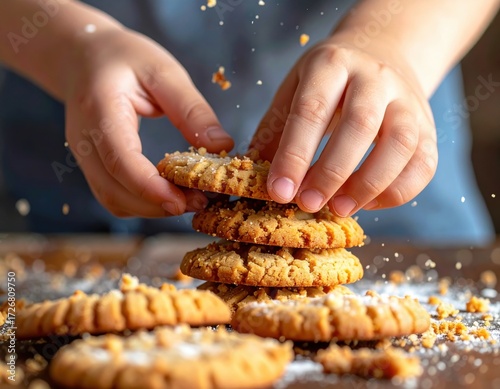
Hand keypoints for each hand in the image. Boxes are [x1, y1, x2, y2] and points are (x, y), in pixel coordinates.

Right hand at [64, 27, 233, 216]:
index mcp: (99, 110)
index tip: (184, 202)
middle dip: (158, 205)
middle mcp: (85, 140)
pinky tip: (170, 193)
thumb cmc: (124, 59)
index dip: (150, 187)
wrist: (83, 58)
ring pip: (113, 199)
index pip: (120, 159)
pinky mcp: (93, 166)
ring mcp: (84, 157)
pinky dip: (143, 203)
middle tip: (199, 202)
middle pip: (115, 190)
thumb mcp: (163, 72)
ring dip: (152, 208)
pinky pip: (115, 196)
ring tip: (190, 199)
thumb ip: (191, 109)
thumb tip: (222, 146)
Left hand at [251, 37, 437, 216]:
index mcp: (332, 64)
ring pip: (401, 144)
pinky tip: (367, 203)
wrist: (381, 53)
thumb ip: (275, 130)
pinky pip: (423, 164)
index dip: (294, 155)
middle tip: (307, 204)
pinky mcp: (428, 126)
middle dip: (330, 172)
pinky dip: (397, 191)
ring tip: (339, 209)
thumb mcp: (295, 89)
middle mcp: (375, 77)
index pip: (312, 110)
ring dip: (368, 185)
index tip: (279, 191)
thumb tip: (254, 179)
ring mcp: (407, 100)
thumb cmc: (328, 81)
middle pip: (359, 126)